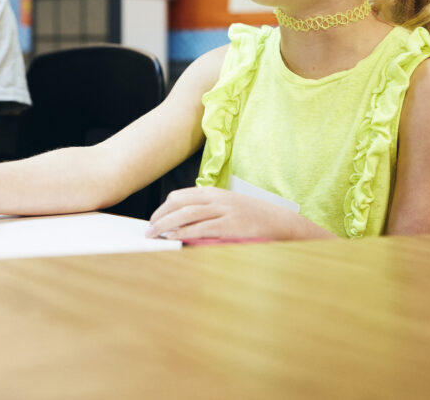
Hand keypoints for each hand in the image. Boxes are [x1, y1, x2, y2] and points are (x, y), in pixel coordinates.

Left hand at [145, 186, 306, 240]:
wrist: (280, 222)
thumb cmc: (252, 216)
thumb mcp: (227, 206)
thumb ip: (207, 209)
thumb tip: (183, 221)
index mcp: (213, 192)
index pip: (180, 196)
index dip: (164, 208)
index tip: (154, 219)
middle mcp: (216, 198)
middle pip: (179, 203)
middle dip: (160, 215)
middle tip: (149, 228)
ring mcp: (223, 211)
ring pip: (186, 214)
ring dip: (166, 224)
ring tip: (154, 234)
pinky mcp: (230, 225)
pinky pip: (201, 228)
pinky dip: (184, 232)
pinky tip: (173, 237)